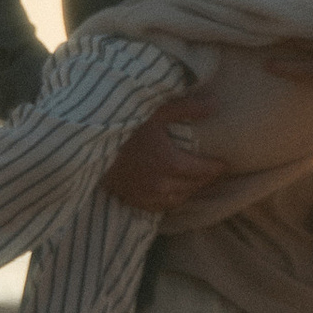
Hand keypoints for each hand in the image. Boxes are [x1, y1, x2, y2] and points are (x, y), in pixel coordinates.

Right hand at [100, 83, 225, 212]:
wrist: (88, 146)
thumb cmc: (124, 126)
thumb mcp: (156, 111)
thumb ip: (186, 108)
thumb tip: (214, 105)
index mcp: (170, 162)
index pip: (204, 170)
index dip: (217, 167)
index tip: (224, 163)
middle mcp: (162, 184)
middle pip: (194, 186)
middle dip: (205, 178)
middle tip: (211, 171)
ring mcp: (147, 195)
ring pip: (179, 199)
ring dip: (189, 190)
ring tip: (194, 181)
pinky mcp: (133, 200)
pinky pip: (160, 207)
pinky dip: (170, 200)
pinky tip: (172, 192)